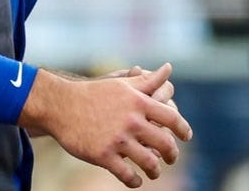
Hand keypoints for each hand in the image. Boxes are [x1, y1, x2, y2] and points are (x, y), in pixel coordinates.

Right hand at [20, 63, 192, 187]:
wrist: (62, 106)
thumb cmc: (95, 94)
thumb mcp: (122, 84)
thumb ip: (148, 81)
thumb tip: (168, 68)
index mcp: (139, 102)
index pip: (172, 118)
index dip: (183, 130)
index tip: (186, 137)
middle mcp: (131, 121)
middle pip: (165, 144)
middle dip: (171, 155)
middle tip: (170, 158)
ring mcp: (118, 139)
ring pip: (149, 163)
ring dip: (155, 171)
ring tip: (153, 172)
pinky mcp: (103, 155)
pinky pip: (127, 175)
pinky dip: (135, 181)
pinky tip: (135, 180)